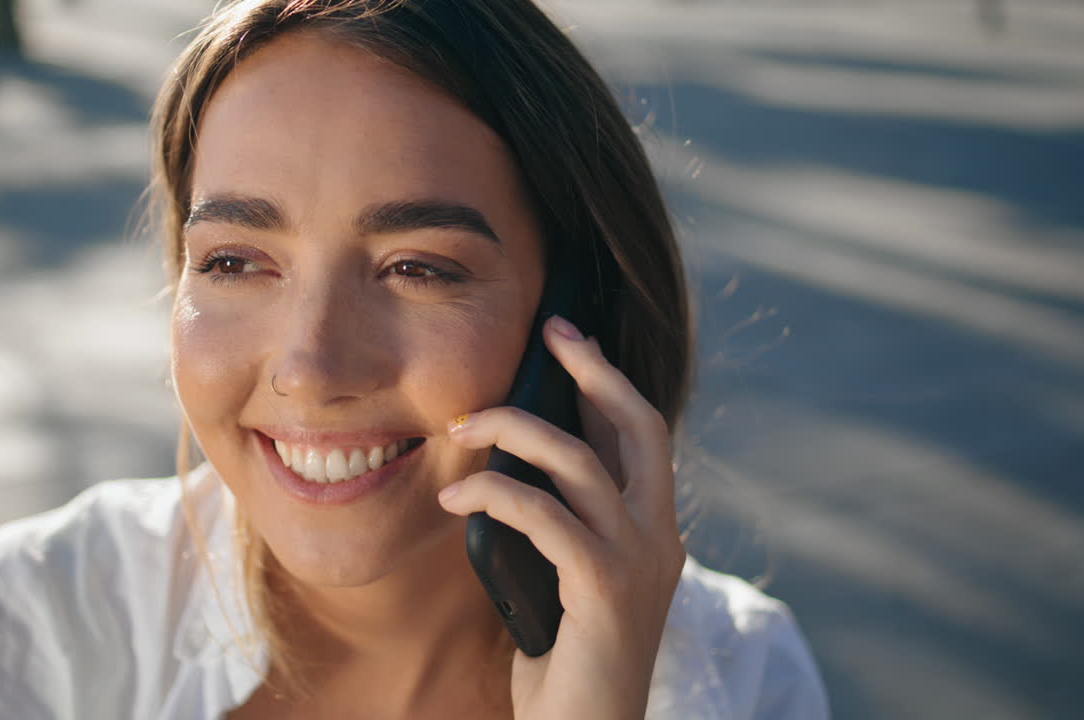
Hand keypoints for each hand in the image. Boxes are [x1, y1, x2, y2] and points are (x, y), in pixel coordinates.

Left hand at [437, 315, 684, 719]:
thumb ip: (560, 527)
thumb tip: (514, 470)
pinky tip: (454, 498)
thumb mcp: (567, 580)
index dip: (607, 380)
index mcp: (653, 532)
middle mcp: (660, 539)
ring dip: (514, 431)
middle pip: (638, 425)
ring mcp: (640, 562)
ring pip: (580, 462)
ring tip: (463, 430)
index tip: (570, 337)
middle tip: (550, 331)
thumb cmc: (567, 664)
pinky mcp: (605, 589)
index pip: (640, 436)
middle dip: (593, 369)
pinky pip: (544, 516)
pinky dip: (493, 495)